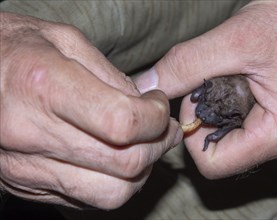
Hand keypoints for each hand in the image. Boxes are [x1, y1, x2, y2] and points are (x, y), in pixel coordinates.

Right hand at [0, 12, 181, 208]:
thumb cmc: (12, 49)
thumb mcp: (63, 41)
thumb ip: (111, 75)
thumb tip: (145, 106)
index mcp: (44, 86)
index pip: (123, 122)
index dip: (155, 118)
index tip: (159, 107)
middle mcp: (33, 134)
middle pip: (124, 163)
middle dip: (158, 146)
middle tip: (163, 128)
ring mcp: (27, 168)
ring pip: (111, 194)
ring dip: (140, 172)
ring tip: (143, 146)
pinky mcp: (27, 185)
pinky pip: (86, 199)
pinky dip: (113, 182)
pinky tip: (113, 158)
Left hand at [134, 1, 276, 177]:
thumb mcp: (233, 40)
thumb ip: (184, 66)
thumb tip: (147, 85)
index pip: (213, 164)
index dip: (194, 133)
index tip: (197, 98)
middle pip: (222, 153)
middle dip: (206, 120)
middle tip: (214, 82)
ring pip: (232, 142)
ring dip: (219, 113)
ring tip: (230, 79)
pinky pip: (245, 131)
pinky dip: (231, 111)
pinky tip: (239, 84)